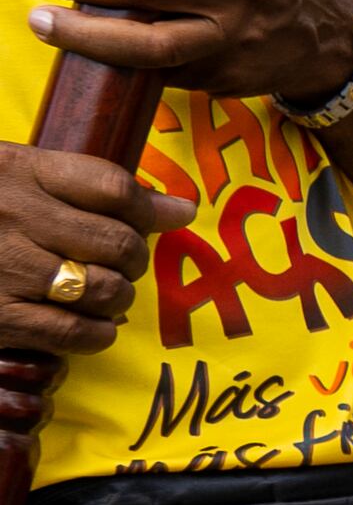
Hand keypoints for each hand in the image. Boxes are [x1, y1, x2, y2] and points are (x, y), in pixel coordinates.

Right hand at [0, 144, 187, 423]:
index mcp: (15, 170)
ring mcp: (3, 269)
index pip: (112, 187)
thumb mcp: (11, 172)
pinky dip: (97, 333)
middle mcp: (12, 217)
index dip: (151, 208)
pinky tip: (92, 324)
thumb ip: (89, 184)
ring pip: (102, 290)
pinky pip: (71, 333)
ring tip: (105, 291)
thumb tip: (183, 210)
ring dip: (119, 296)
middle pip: (118, 242)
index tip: (166, 216)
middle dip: (136, 257)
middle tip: (124, 261)